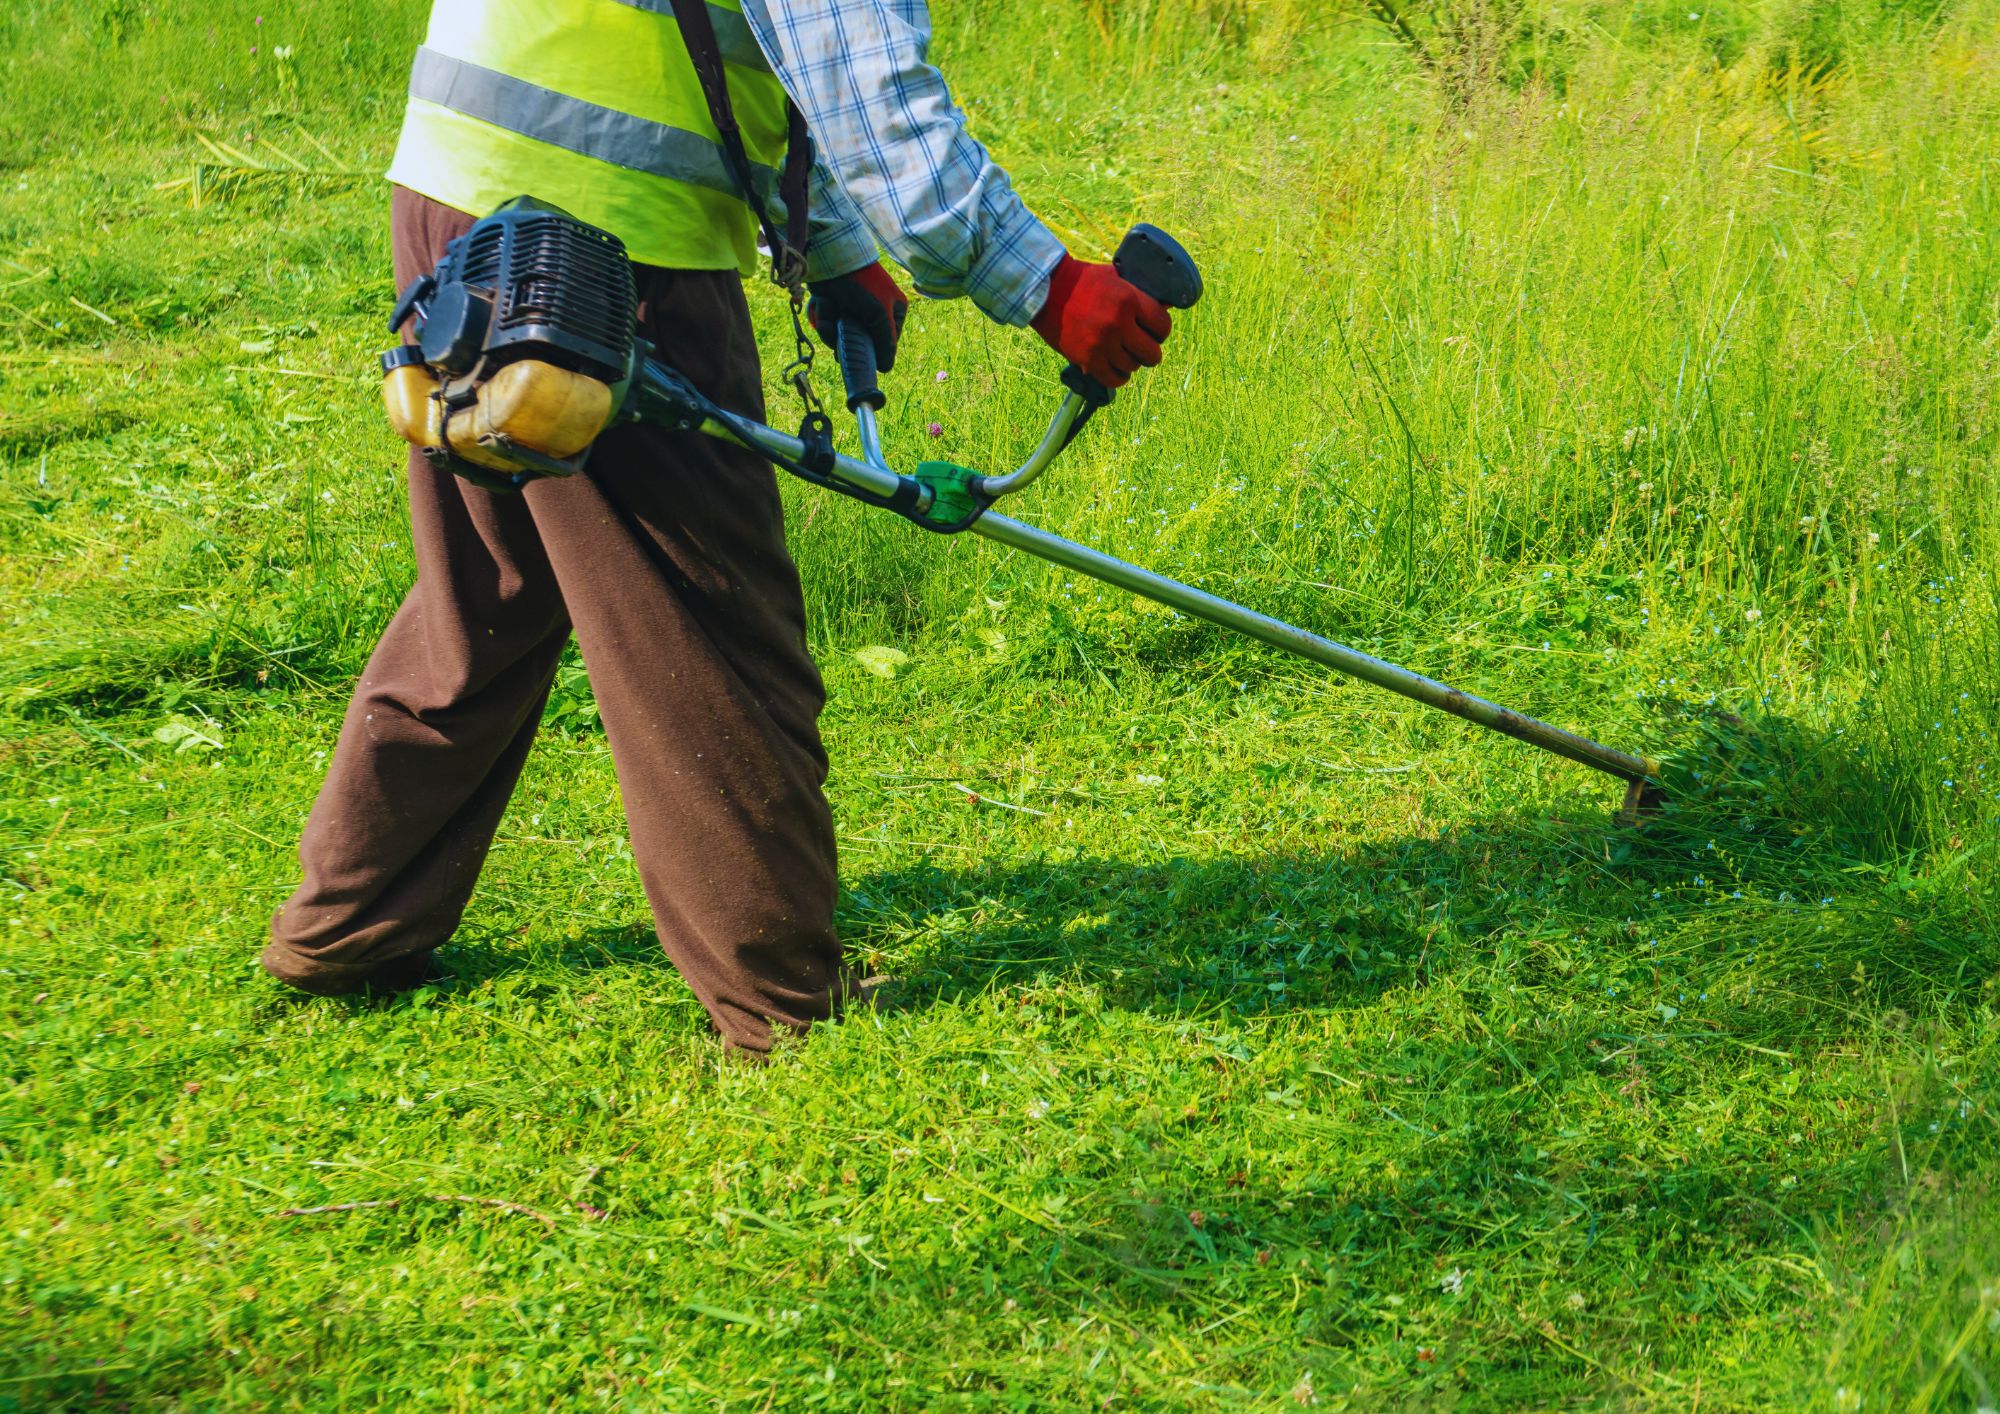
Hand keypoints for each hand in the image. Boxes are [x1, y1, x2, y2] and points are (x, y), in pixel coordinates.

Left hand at [808, 262, 908, 373]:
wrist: (831, 258)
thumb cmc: (861, 285)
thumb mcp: (879, 315)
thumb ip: (886, 343)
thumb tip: (886, 368)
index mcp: (893, 312)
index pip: (886, 345)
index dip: (871, 349)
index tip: (861, 346)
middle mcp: (875, 313)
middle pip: (860, 343)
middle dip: (846, 337)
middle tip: (841, 327)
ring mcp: (854, 310)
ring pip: (841, 336)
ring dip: (831, 327)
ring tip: (830, 308)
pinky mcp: (835, 306)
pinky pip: (829, 325)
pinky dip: (823, 316)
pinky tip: (823, 302)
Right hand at [1029, 253, 1170, 388]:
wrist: (1047, 290)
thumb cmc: (1083, 281)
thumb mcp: (1116, 277)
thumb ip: (1139, 293)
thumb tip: (1166, 306)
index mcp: (1129, 299)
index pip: (1162, 326)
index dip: (1161, 331)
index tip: (1154, 332)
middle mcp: (1118, 323)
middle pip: (1152, 353)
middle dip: (1150, 352)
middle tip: (1141, 348)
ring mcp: (1102, 343)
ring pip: (1132, 367)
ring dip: (1130, 363)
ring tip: (1122, 355)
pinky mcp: (1087, 358)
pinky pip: (1113, 379)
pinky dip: (1117, 377)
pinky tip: (1115, 369)